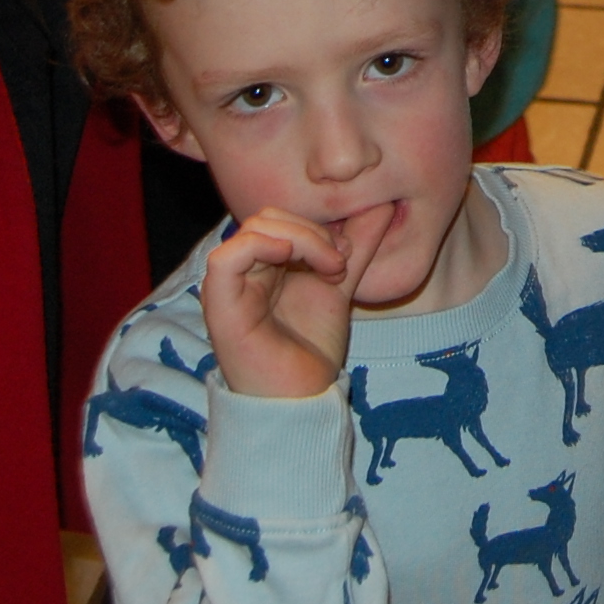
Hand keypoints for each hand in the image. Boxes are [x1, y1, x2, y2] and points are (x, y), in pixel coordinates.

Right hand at [201, 206, 392, 400]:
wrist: (301, 399)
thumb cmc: (312, 349)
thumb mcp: (341, 286)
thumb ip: (358, 247)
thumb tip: (383, 204)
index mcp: (265, 264)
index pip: (282, 216)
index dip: (317, 224)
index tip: (346, 255)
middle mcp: (243, 270)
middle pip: (269, 217)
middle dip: (311, 231)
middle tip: (339, 263)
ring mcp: (229, 286)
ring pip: (254, 230)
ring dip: (301, 239)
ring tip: (329, 270)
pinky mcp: (220, 305)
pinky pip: (225, 258)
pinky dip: (260, 246)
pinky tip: (289, 256)